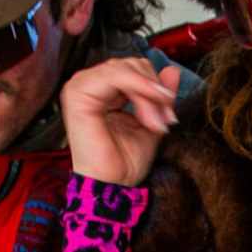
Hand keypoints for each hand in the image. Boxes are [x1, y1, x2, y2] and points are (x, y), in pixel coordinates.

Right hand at [60, 56, 180, 188]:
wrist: (113, 186)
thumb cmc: (126, 162)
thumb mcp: (152, 122)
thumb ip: (160, 96)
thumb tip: (172, 70)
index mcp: (103, 90)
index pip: (134, 69)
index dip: (156, 87)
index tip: (170, 116)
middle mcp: (89, 84)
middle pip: (132, 65)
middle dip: (154, 91)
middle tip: (165, 120)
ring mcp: (81, 86)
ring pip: (126, 68)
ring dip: (148, 94)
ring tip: (155, 123)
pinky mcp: (78, 93)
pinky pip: (115, 74)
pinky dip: (139, 88)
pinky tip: (148, 112)